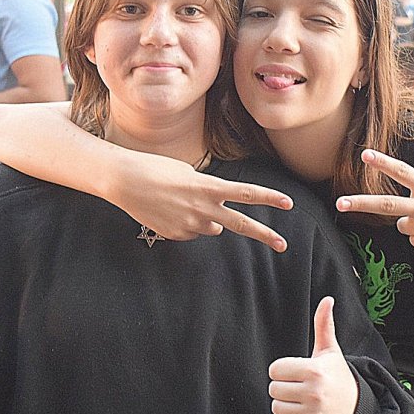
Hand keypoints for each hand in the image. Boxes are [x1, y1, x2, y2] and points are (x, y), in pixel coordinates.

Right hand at [109, 154, 293, 251]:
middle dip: (264, 235)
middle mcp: (203, 209)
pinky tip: (166, 210)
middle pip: (240, 224)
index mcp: (208, 187)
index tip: (288, 204)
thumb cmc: (155, 169)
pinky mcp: (176, 235)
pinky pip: (190, 232)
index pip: (246, 193)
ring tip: (178, 201)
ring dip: (204, 217)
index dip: (269, 198)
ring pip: (211, 227)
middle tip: (282, 245)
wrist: (124, 180)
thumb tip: (216, 223)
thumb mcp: (188, 174)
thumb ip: (208, 194)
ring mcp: (190, 225)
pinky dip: (184, 223)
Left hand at [267, 297, 357, 413]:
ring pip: (276, 408)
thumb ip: (324, 325)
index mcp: (314, 370)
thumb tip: (328, 300)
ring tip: (300, 400)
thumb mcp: (330, 351)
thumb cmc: (337, 376)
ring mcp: (313, 413)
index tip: (295, 372)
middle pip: (273, 389)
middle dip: (283, 387)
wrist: (356, 408)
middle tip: (298, 386)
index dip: (283, 370)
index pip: (275, 370)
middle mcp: (314, 393)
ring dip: (285, 404)